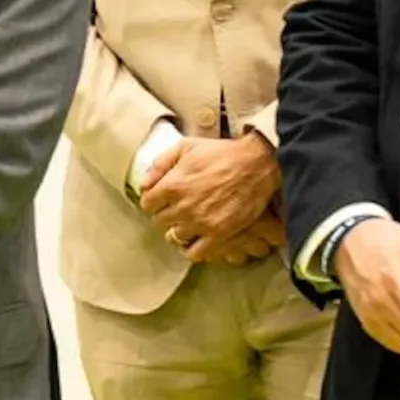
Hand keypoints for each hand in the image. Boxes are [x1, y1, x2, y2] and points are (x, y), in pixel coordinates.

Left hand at [145, 133, 279, 259]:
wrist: (256, 164)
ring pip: (174, 238)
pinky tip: (195, 239)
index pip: (147, 203)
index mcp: (172, 185)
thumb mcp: (186, 146)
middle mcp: (183, 207)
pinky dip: (191, 249)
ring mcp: (201, 222)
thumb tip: (143, 183)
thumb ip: (160, 164)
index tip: (159, 200)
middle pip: (159, 221)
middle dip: (164, 215)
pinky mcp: (219, 234)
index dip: (152, 201)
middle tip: (174, 210)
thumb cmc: (222, 153)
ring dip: (177, 231)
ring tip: (186, 224)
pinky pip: (194, 253)